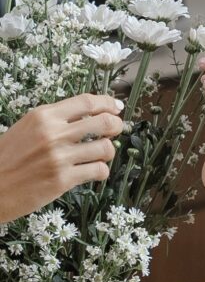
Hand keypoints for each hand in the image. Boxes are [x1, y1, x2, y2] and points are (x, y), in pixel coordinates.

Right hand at [0, 93, 124, 222]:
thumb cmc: (6, 158)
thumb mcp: (26, 128)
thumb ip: (54, 121)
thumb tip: (87, 116)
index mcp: (44, 116)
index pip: (86, 102)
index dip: (108, 103)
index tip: (116, 107)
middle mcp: (54, 134)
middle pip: (104, 122)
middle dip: (116, 125)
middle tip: (117, 129)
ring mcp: (60, 157)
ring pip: (106, 148)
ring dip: (109, 151)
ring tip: (100, 154)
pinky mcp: (64, 179)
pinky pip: (98, 171)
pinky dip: (101, 171)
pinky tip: (93, 171)